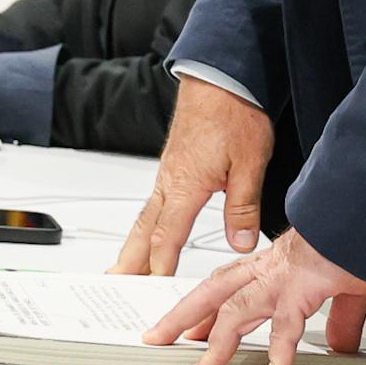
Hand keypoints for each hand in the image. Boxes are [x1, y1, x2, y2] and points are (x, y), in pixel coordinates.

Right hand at [111, 74, 275, 273]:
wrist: (220, 76)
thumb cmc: (234, 113)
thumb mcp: (250, 163)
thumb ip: (243, 206)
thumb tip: (240, 241)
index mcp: (185, 185)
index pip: (167, 236)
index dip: (160, 265)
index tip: (154, 288)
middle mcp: (169, 181)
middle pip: (143, 230)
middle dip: (129, 260)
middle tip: (115, 284)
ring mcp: (167, 173)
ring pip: (144, 216)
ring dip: (132, 244)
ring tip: (123, 266)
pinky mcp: (173, 165)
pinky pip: (152, 202)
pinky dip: (145, 224)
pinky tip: (148, 231)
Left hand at [142, 228, 365, 364]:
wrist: (365, 220)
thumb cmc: (354, 241)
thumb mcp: (344, 287)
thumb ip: (340, 319)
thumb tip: (341, 344)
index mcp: (272, 266)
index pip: (227, 286)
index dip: (204, 306)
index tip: (187, 327)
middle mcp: (268, 272)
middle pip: (212, 295)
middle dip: (182, 318)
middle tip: (159, 339)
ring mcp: (280, 282)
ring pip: (234, 314)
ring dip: (215, 348)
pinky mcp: (301, 294)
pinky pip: (282, 334)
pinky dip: (275, 362)